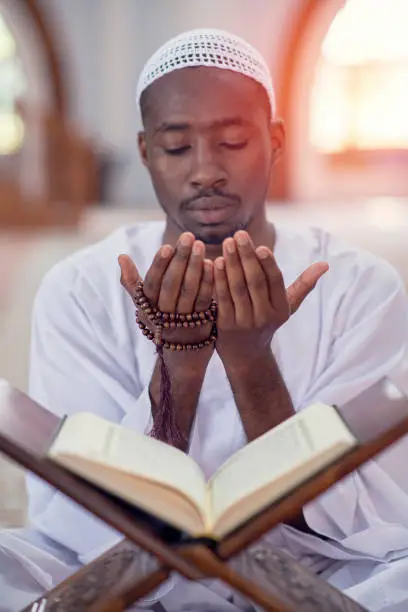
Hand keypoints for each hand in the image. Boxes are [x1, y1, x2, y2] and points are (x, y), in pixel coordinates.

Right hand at [118, 232, 214, 345]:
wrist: (181, 359)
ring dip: (195, 266)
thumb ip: (133, 283)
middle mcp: (164, 315)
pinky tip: (213, 264)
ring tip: (200, 246)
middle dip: (180, 259)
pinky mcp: (203, 324)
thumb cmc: (161, 323)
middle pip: (172, 284)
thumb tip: (121, 256)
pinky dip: (209, 282)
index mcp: (148, 308)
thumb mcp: (144, 307)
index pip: (152, 284)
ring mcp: (184, 321)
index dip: (159, 265)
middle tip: (188, 237)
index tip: (167, 246)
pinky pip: (205, 300)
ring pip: (189, 291)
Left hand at [214, 230, 327, 365]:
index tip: (261, 246)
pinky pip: (222, 298)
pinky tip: (216, 262)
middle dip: (247, 256)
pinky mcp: (225, 325)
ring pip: (237, 288)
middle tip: (238, 235)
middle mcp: (264, 317)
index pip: (275, 282)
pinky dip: (218, 279)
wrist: (246, 355)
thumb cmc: (267, 321)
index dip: (269, 264)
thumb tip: (325, 264)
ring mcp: (244, 322)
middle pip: (255, 282)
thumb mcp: (287, 306)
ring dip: (231, 263)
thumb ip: (303, 285)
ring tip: (227, 243)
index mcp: (281, 309)